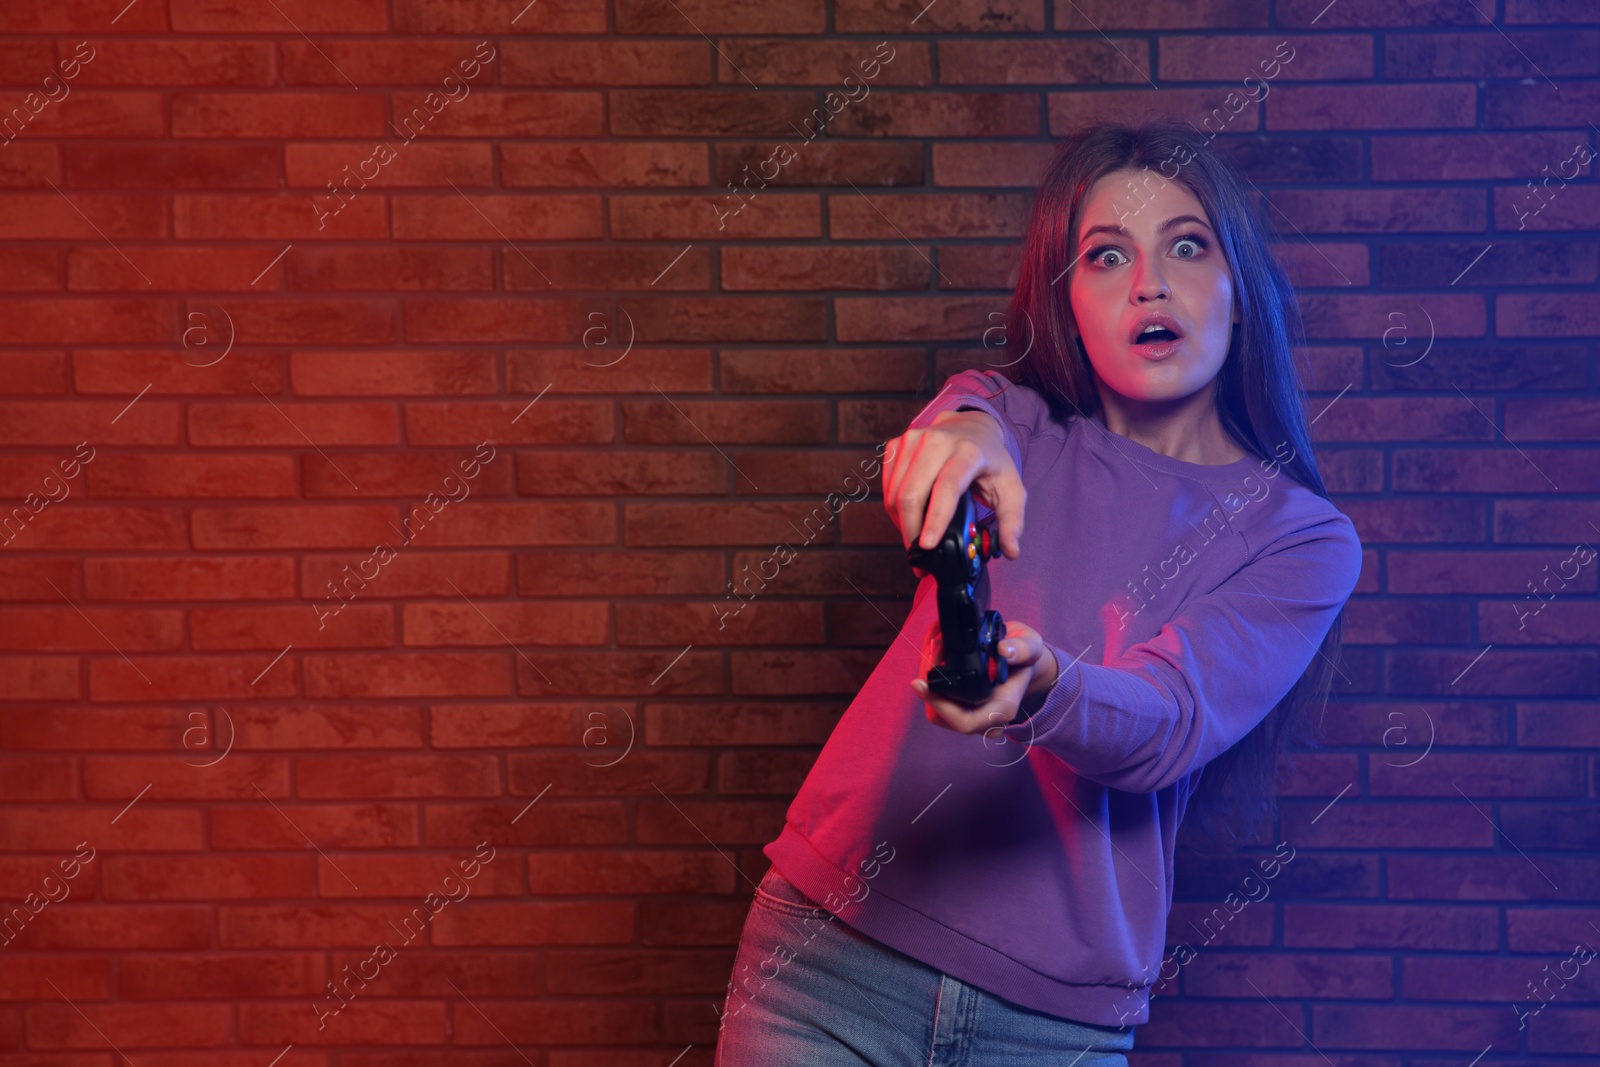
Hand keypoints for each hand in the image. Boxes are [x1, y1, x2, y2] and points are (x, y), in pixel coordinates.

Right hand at [882, 407, 1025, 576]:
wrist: (972, 427)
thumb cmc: (991, 462)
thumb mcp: (1012, 488)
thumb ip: (1013, 521)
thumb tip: (1011, 552)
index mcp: (968, 452)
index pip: (946, 488)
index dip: (935, 518)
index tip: (927, 545)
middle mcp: (937, 441)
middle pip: (912, 494)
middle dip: (911, 531)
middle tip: (919, 556)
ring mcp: (912, 440)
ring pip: (895, 493)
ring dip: (901, 523)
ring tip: (915, 540)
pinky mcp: (897, 445)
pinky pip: (887, 486)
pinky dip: (894, 509)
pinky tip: (908, 519)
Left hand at [910, 618, 1058, 735]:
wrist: (1023, 661)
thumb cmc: (1025, 654)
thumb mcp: (1031, 644)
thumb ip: (1022, 648)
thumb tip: (1003, 650)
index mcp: (1003, 708)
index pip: (965, 721)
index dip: (940, 706)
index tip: (921, 683)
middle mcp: (988, 720)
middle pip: (945, 719)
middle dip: (931, 694)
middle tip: (925, 665)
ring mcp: (976, 718)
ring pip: (940, 715)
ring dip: (931, 690)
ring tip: (932, 659)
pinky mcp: (965, 711)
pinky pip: (942, 707)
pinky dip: (935, 689)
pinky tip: (936, 668)